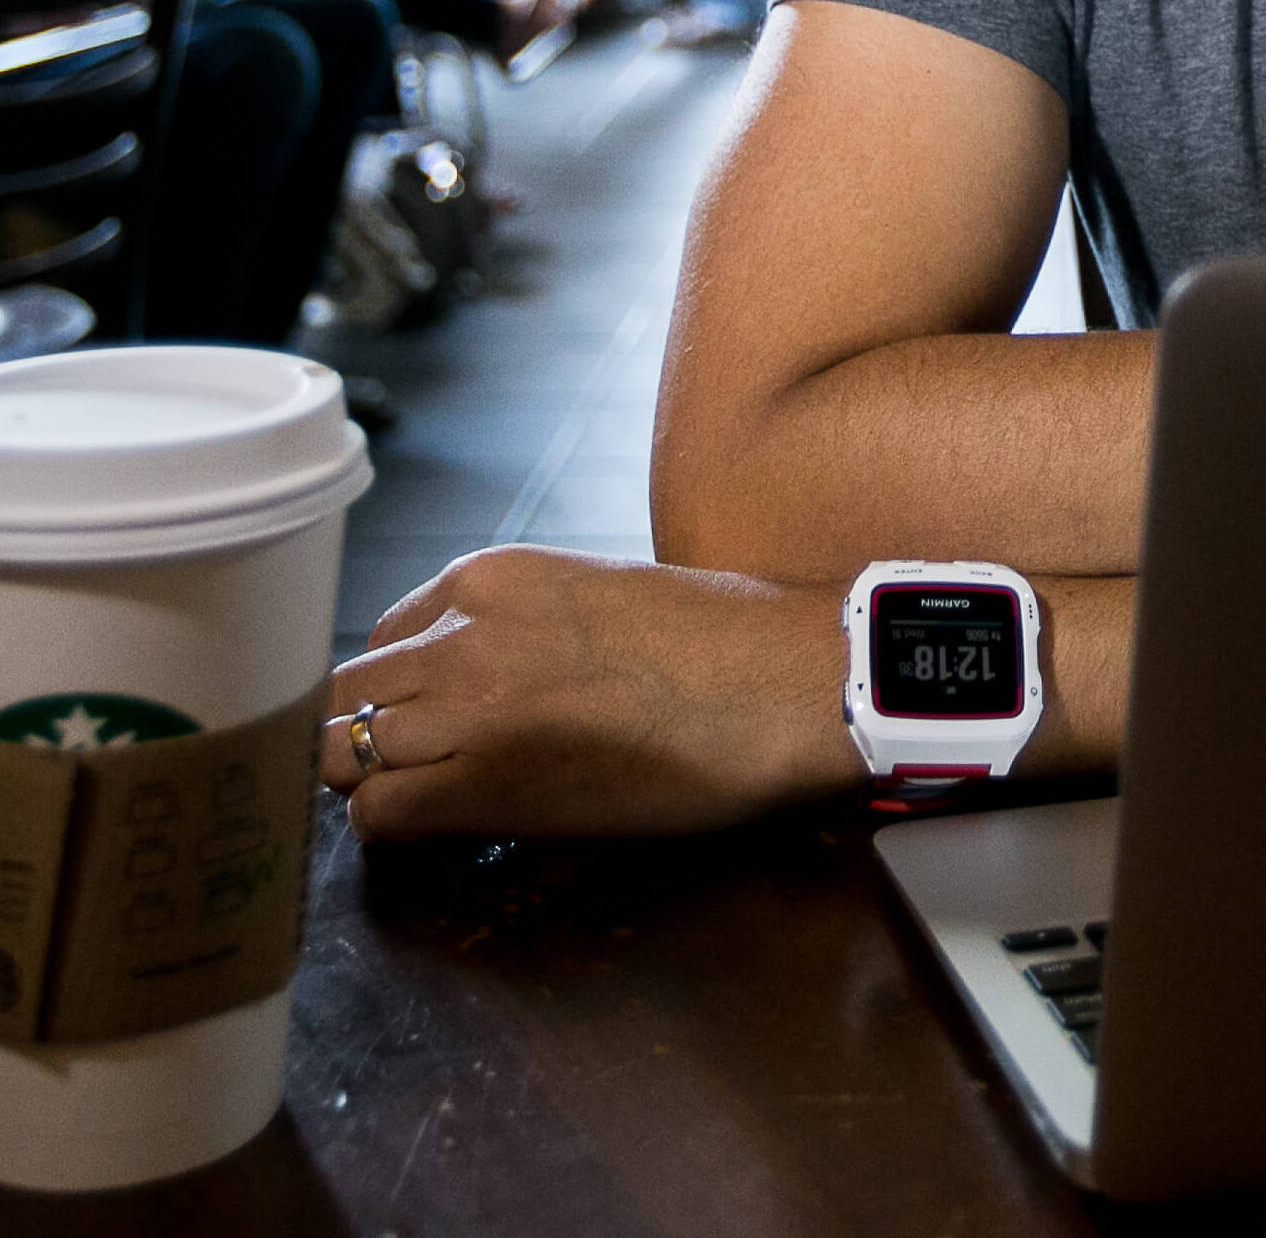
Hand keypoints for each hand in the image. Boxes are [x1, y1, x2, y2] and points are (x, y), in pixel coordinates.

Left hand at [320, 545, 858, 840]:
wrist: (778, 684)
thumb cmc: (721, 639)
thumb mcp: (600, 594)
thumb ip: (524, 623)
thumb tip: (495, 675)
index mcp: (492, 576)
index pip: (383, 639)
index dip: (399, 691)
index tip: (427, 722)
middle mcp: (461, 632)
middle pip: (346, 698)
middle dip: (366, 738)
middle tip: (414, 774)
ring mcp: (466, 706)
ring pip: (343, 755)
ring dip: (375, 784)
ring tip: (428, 806)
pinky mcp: (484, 784)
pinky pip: (379, 814)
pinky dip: (393, 830)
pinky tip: (444, 832)